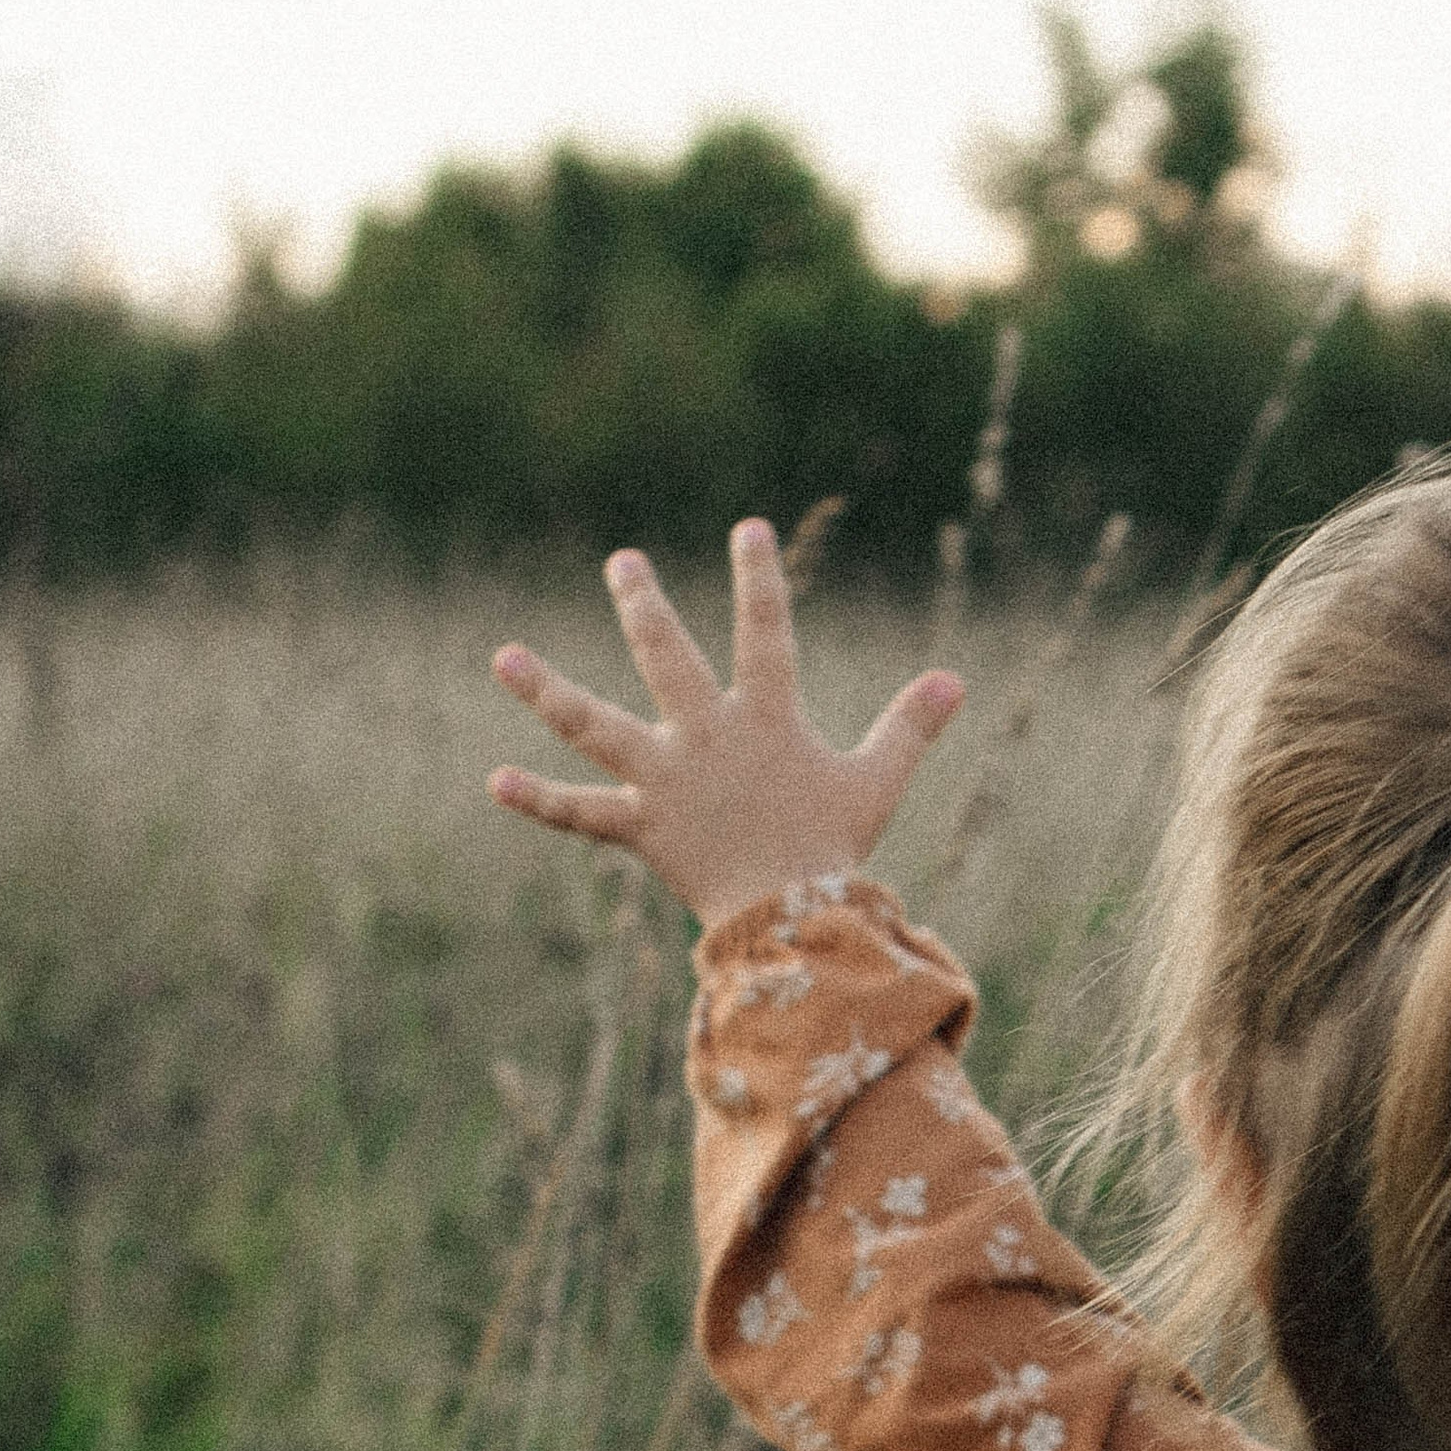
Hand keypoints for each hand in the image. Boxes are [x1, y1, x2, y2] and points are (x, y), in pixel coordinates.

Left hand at [488, 519, 964, 925]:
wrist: (795, 922)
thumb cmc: (835, 850)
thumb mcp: (877, 781)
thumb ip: (909, 726)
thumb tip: (955, 679)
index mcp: (765, 720)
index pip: (765, 631)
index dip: (759, 578)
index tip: (748, 528)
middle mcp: (705, 738)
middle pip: (665, 657)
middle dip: (642, 605)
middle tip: (622, 563)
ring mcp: (664, 781)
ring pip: (594, 726)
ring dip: (547, 689)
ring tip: (504, 655)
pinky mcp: (638, 828)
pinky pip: (578, 814)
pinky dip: (538, 801)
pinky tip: (495, 779)